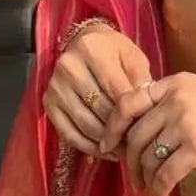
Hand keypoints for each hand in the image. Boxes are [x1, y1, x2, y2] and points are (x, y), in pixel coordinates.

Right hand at [42, 26, 151, 157]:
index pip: (116, 91)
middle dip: (121, 130)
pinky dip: (88, 147)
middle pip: (100, 109)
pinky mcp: (48, 103)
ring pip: (85, 124)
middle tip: (137, 144)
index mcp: (92, 50)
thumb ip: (141, 80)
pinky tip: (105, 152)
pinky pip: (68, 133)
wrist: (84, 43)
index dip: (133, 114)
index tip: (147, 129)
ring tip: (124, 150)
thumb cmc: (114, 53)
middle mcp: (69, 67)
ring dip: (106, 142)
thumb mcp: (133, 57)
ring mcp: (55, 86)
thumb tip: (146, 112)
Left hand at [98, 72, 195, 195]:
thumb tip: (137, 129)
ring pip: (149, 157)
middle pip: (136, 135)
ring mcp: (186, 124)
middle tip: (132, 177)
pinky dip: (158, 191)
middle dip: (130, 162)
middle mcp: (176, 100)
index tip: (107, 145)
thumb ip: (170, 102)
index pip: (129, 101)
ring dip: (144, 179)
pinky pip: (166, 175)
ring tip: (148, 191)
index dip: (113, 126)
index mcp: (175, 84)